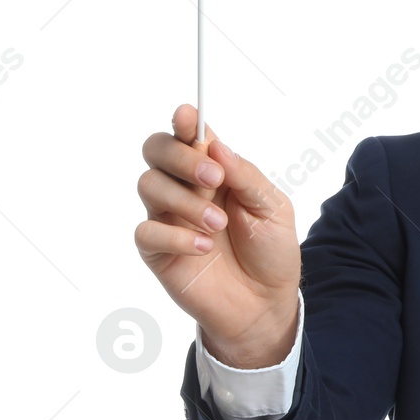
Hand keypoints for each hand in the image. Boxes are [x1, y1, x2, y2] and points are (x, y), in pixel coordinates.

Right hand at [134, 104, 300, 365]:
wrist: (266, 302)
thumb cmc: (270, 250)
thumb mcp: (273, 209)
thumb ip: (246, 176)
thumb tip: (216, 144)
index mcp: (214, 170)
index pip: (189, 136)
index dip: (184, 122)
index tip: (189, 117)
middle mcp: (185, 187)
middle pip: (156, 150)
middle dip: (181, 157)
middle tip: (214, 177)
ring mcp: (168, 217)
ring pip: (149, 186)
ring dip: (185, 201)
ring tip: (218, 224)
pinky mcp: (157, 251)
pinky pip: (146, 232)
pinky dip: (176, 236)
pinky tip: (204, 247)